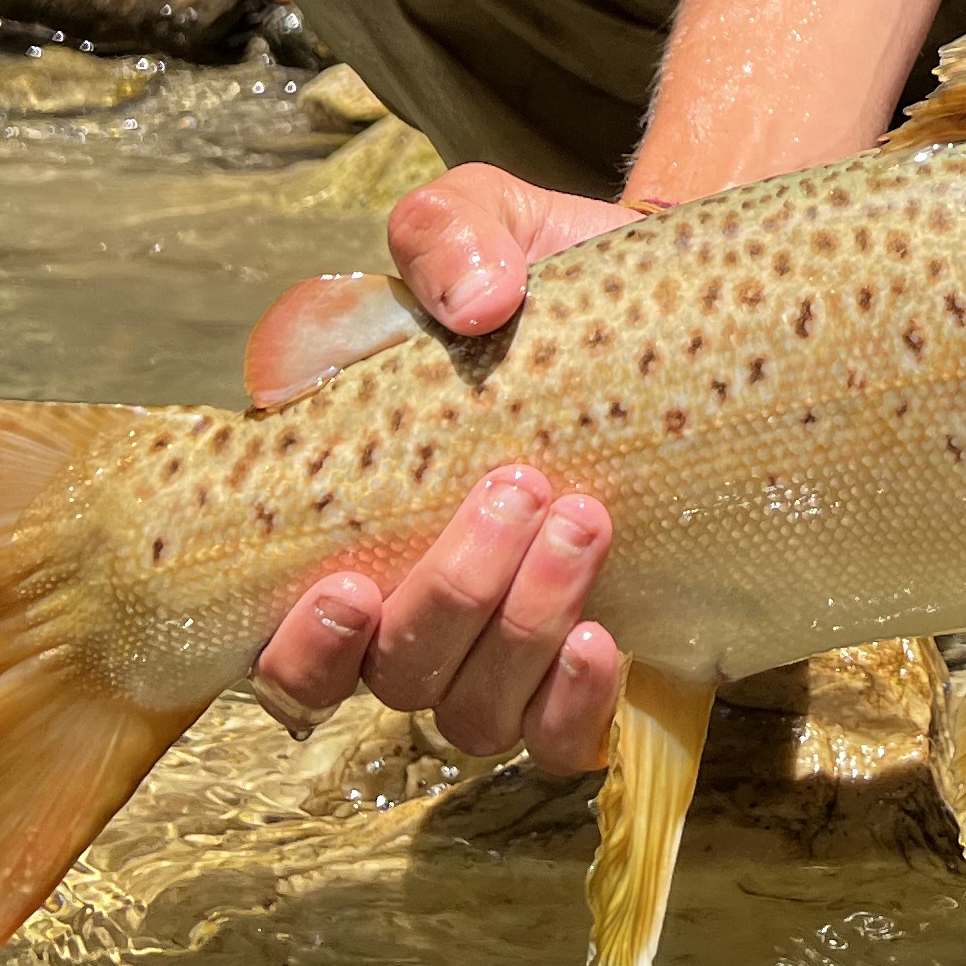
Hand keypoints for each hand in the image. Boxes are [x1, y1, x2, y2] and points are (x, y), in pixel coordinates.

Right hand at [248, 163, 643, 766]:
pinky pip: (561, 742)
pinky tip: (605, 639)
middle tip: (521, 488)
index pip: (286, 642)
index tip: (348, 585)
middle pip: (393, 676)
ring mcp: (504, 650)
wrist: (679, 311)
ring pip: (473, 714)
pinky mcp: (591, 672)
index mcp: (351, 529)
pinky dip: (574, 704)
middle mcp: (414, 610)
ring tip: (584, 519)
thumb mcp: (485, 223)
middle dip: (449, 597)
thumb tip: (472, 300)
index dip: (302, 646)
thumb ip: (447, 237)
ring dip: (522, 630)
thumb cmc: (546, 279)